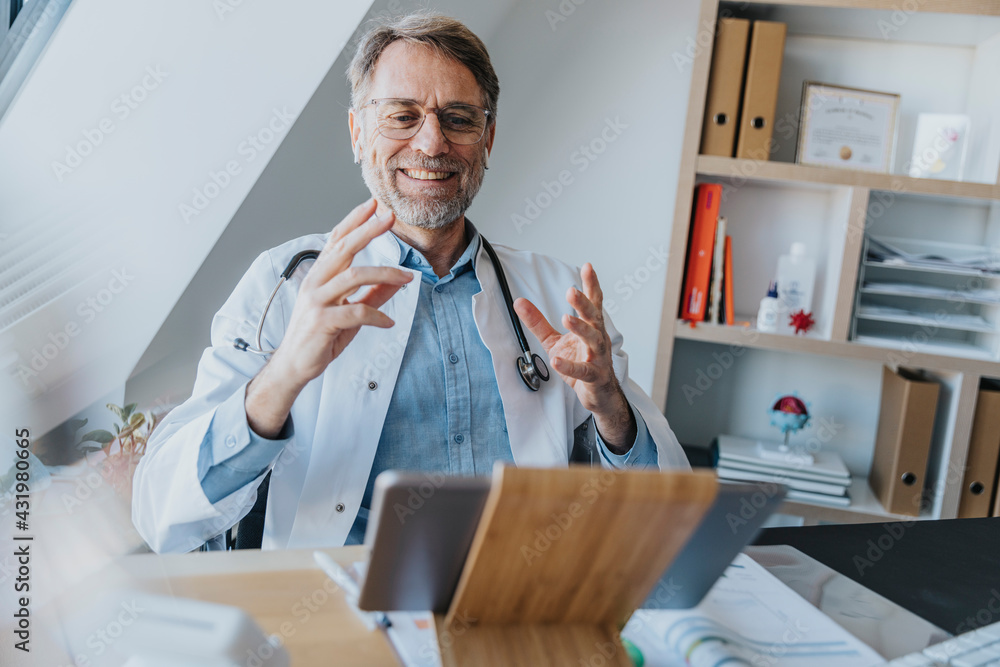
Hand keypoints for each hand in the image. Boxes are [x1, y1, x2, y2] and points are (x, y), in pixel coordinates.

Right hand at [246, 199, 411, 437]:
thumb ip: (373, 295)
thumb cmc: (320, 336)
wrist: (294, 365)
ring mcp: (316, 301)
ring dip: (384, 274)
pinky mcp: (321, 322)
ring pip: (353, 276)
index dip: (354, 220)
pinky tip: (389, 322)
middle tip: (389, 217)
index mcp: (320, 275)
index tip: (373, 204)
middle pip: (343, 248)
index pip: (337, 240)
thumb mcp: (351, 313)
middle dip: (368, 230)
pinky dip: (377, 315)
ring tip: (406, 278)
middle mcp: (315, 282)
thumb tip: (398, 281)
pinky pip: (355, 312)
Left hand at [513, 263, 635, 452]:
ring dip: (581, 328)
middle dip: (584, 303)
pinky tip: (557, 361)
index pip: (593, 302)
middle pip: (594, 317)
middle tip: (572, 291)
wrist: (597, 394)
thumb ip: (538, 321)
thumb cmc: (579, 361)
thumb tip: (519, 301)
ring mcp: (598, 357)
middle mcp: (597, 338)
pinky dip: (569, 366)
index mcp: (591, 327)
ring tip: (566, 317)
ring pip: (593, 340)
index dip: (591, 285)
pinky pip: (583, 371)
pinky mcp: (594, 376)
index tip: (588, 267)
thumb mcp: (554, 339)